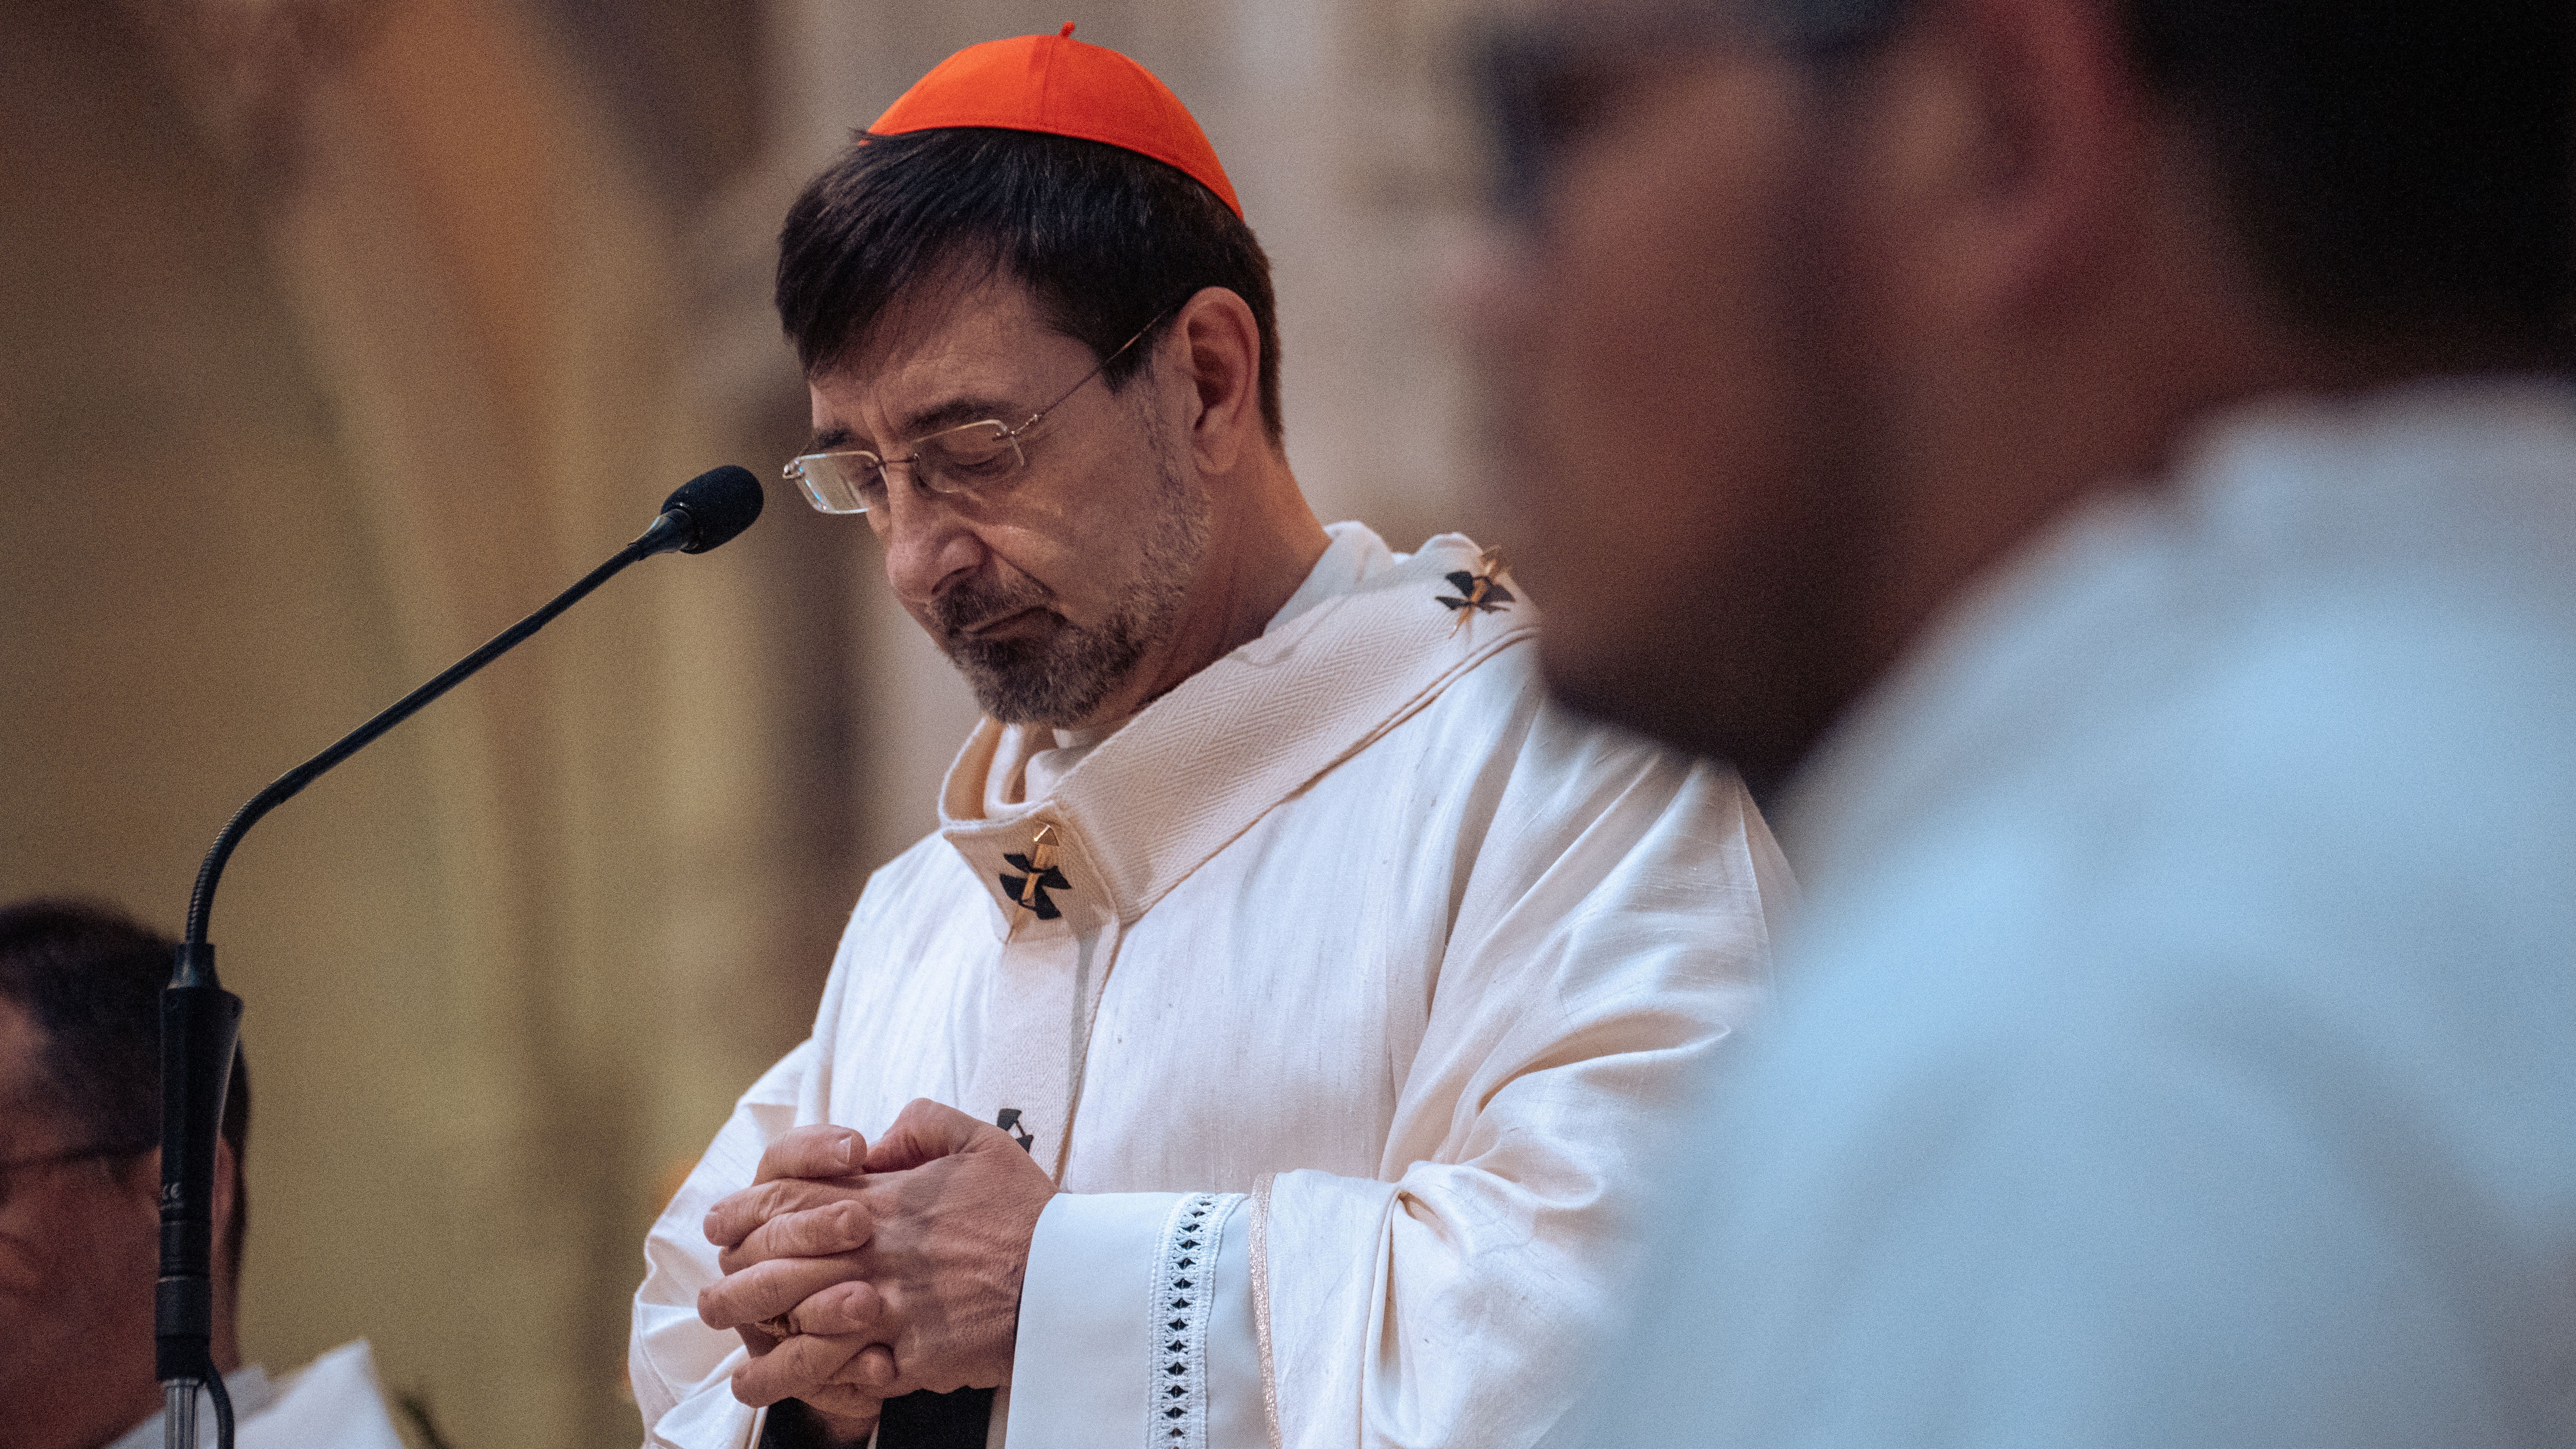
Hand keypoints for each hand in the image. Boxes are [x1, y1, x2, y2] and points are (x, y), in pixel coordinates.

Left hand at [707, 1099, 1056, 1404]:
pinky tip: (788, 1393)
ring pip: (800, 1331)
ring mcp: (889, 1307)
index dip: (742, 1214)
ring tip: (740, 1375)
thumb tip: (873, 1140)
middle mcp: (874, 1253)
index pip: (787, 1200)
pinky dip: (812, 1385)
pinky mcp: (910, 1354)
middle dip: (734, 1289)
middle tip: (713, 1305)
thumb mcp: (976, 1139)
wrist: (1070, 1275)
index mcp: (882, 1198)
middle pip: (777, 1269)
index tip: (720, 1229)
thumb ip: (919, 1123)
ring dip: (761, 1354)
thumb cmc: (1024, 1209)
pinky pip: (846, 1372)